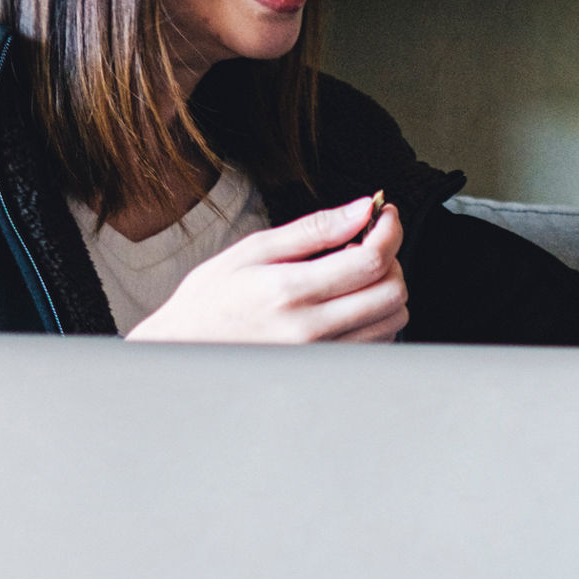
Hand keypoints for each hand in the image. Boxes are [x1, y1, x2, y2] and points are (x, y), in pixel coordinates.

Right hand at [125, 194, 408, 343]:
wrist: (186, 350)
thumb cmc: (212, 300)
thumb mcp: (254, 250)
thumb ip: (315, 229)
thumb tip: (363, 209)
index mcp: (289, 290)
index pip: (370, 260)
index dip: (389, 230)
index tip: (385, 215)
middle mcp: (310, 328)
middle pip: (391, 291)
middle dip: (391, 258)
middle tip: (366, 242)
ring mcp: (321, 355)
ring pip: (392, 319)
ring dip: (386, 289)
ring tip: (354, 274)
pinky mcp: (327, 370)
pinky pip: (379, 343)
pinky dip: (377, 318)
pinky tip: (351, 303)